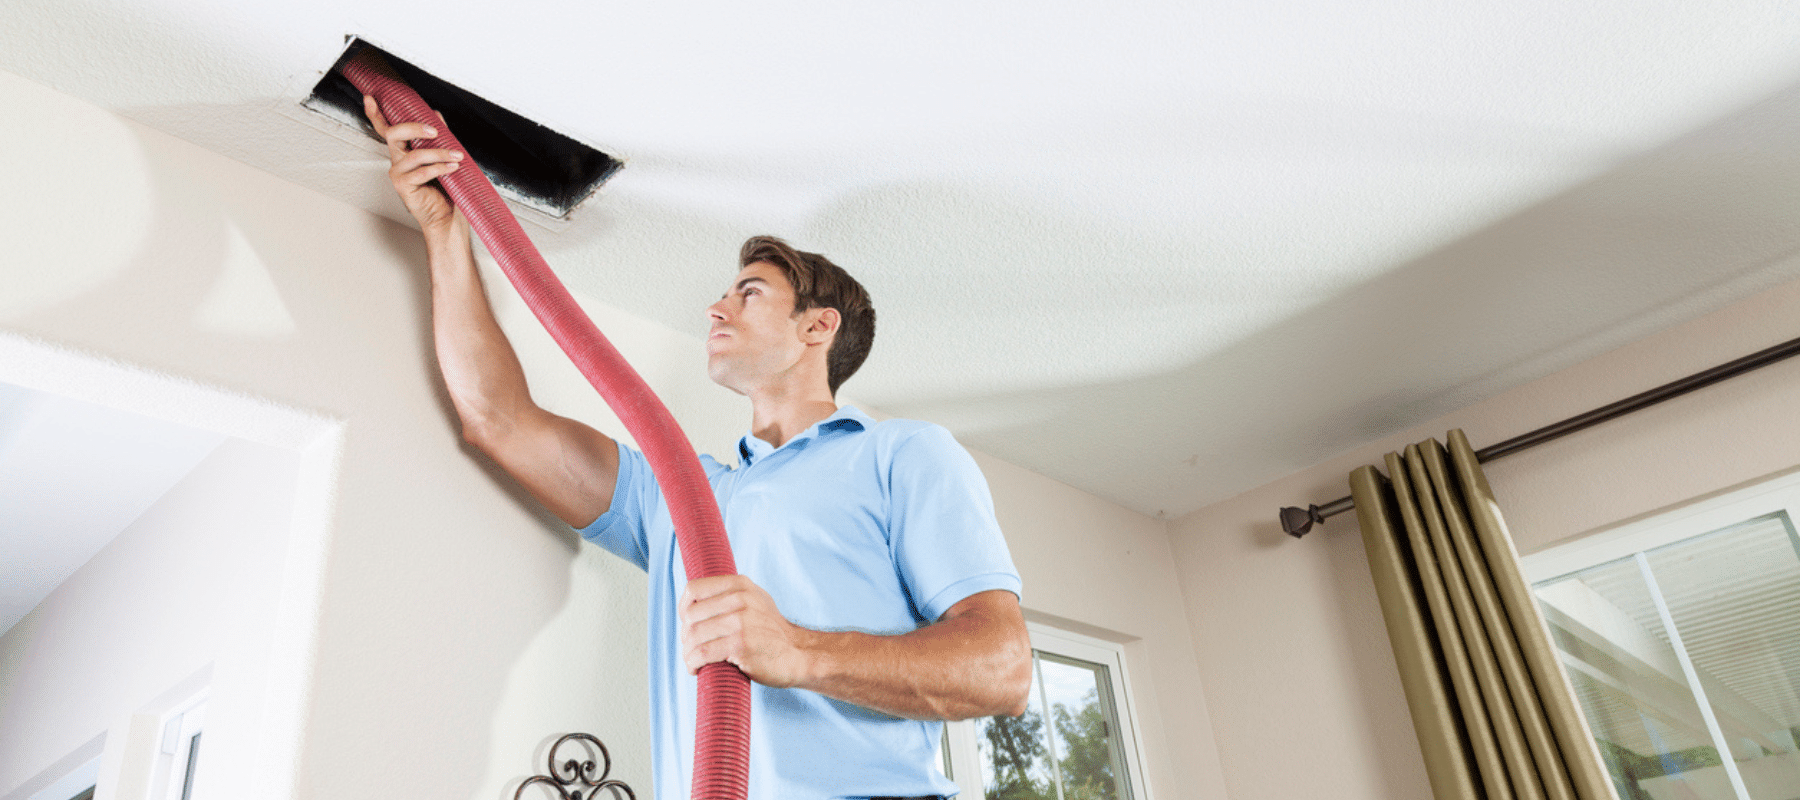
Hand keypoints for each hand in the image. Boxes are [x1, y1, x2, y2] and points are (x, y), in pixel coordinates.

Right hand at [363, 95, 464, 237]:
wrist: (447, 216)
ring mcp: (398, 173)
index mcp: (403, 151)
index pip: (386, 130)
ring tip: (457, 157)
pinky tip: (453, 167)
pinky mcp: (403, 187)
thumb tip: (435, 115)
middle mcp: (397, 160)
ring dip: (439, 153)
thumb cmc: (444, 189)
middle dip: (414, 128)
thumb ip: (438, 136)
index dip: (376, 115)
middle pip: (394, 134)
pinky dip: (440, 168)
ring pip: (414, 155)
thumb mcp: (442, 157)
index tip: (371, 98)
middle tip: (435, 131)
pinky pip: (422, 172)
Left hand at [680, 575, 814, 687]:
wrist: (797, 655)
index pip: (694, 589)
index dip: (683, 608)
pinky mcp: (740, 645)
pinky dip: (693, 663)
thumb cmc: (771, 632)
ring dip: (687, 652)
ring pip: (694, 636)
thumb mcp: (755, 600)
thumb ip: (730, 595)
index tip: (687, 623)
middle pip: (691, 616)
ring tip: (693, 660)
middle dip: (686, 636)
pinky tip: (696, 669)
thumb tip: (694, 600)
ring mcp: (741, 622)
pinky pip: (702, 653)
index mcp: (740, 585)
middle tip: (692, 648)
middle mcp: (740, 600)